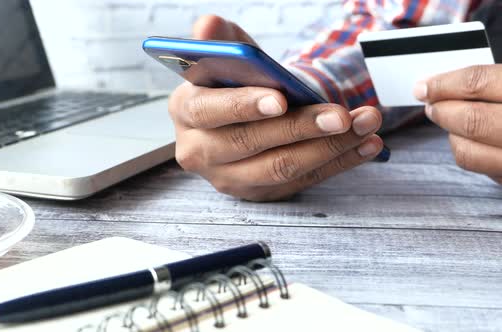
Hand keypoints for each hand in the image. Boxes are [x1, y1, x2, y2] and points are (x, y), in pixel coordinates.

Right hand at [169, 15, 384, 200]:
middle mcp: (199, 150)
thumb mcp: (225, 57)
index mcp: (185, 111)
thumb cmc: (232, 85)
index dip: (244, 106)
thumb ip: (220, 39)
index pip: (210, 110)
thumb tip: (208, 25)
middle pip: (250, 143)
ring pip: (280, 168)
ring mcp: (227, 178)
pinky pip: (301, 181)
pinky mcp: (258, 192)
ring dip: (329, 147)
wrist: (237, 121)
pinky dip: (338, 162)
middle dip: (300, 128)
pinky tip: (364, 144)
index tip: (281, 99)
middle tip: (341, 115)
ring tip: (365, 124)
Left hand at [414, 64, 501, 183]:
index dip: (444, 83)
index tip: (424, 86)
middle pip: (469, 119)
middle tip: (431, 105)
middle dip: (441, 110)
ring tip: (449, 121)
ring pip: (468, 151)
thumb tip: (453, 79)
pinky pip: (482, 170)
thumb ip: (495, 79)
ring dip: (451, 134)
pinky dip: (468, 152)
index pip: (478, 82)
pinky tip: (471, 140)